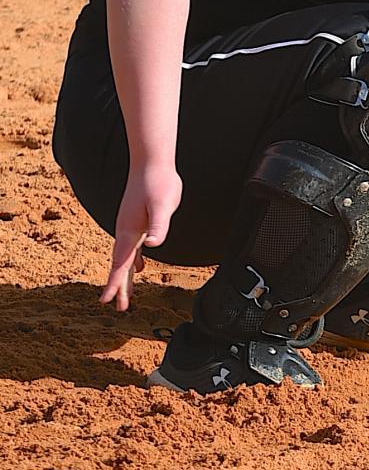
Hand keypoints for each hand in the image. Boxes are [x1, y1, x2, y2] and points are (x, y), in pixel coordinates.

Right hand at [100, 164, 181, 310]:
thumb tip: (152, 245)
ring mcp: (131, 225)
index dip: (114, 282)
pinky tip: (140, 267)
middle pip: (122, 264)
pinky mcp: (138, 220)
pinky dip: (134, 260)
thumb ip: (158, 225)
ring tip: (125, 294)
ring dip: (126, 276)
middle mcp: (127, 230)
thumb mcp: (162, 204)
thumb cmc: (158, 182)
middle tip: (120, 307)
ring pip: (126, 257)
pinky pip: (133, 247)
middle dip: (120, 286)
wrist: (152, 162)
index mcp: (130, 230)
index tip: (106, 300)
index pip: (120, 263)